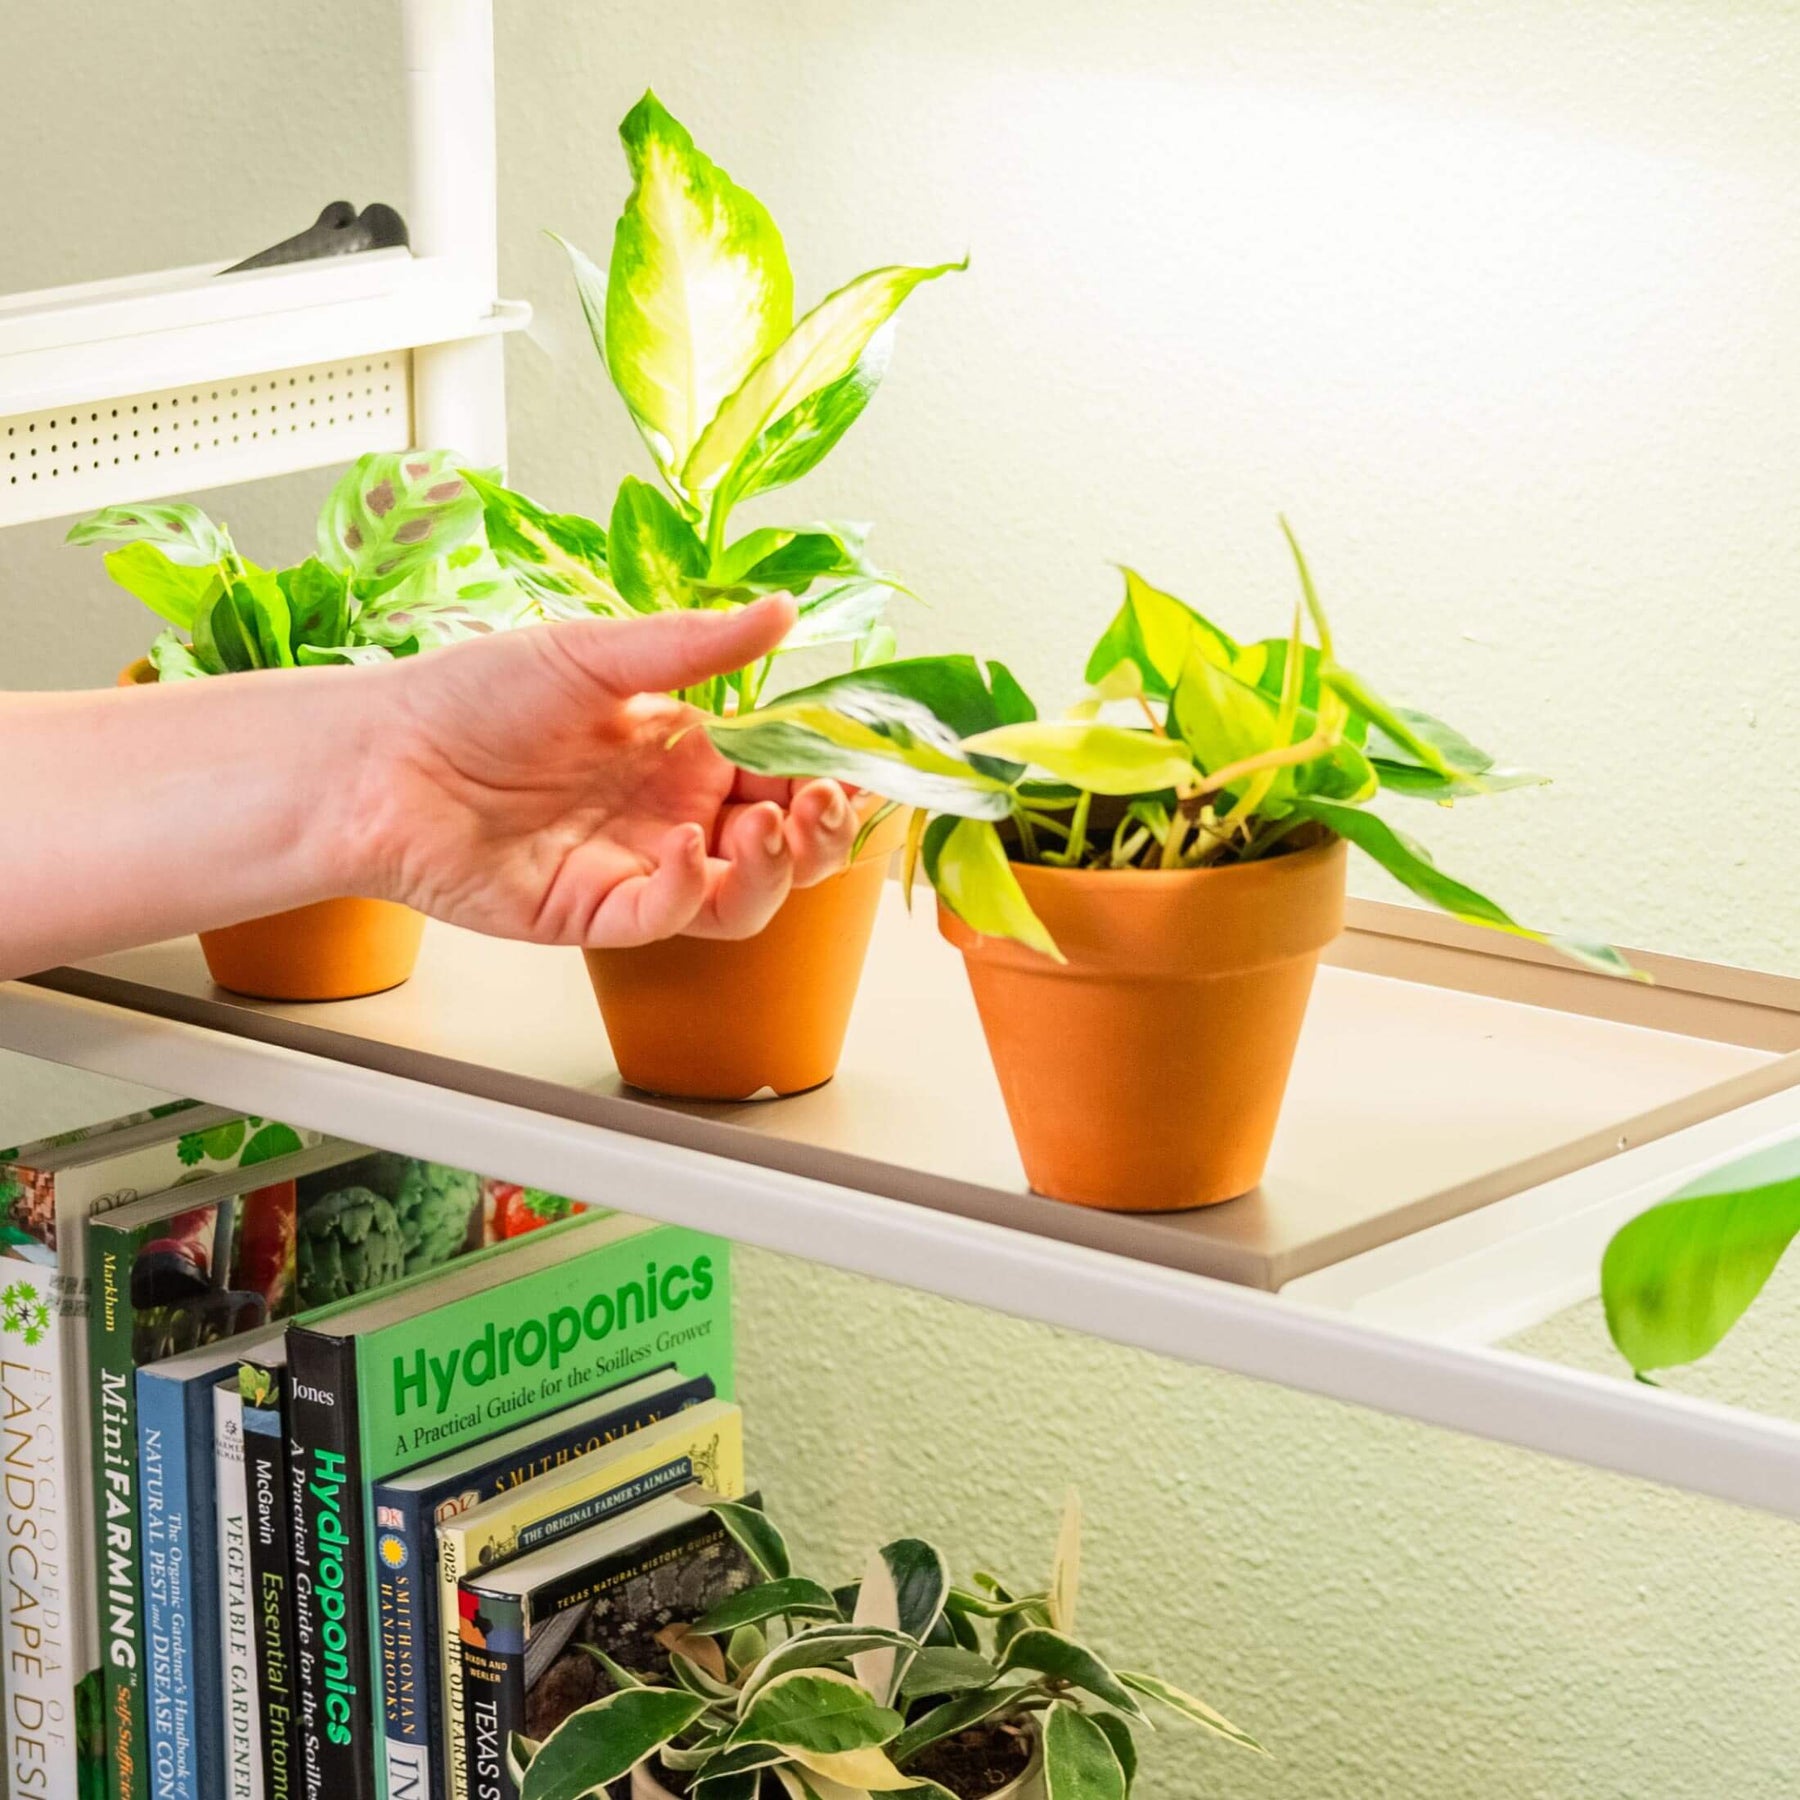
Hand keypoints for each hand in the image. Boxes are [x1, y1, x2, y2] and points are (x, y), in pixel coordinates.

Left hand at [353, 595, 857, 946]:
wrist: (381, 758)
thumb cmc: (469, 697)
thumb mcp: (595, 654)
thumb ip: (696, 646)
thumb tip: (784, 612)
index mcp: (683, 751)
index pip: (784, 775)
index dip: (826, 774)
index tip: (852, 758)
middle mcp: (671, 814)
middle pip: (784, 848)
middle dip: (822, 832)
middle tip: (824, 802)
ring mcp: (637, 868)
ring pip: (746, 897)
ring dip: (777, 869)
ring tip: (770, 826)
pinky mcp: (594, 913)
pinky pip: (669, 919)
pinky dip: (692, 890)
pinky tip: (686, 848)